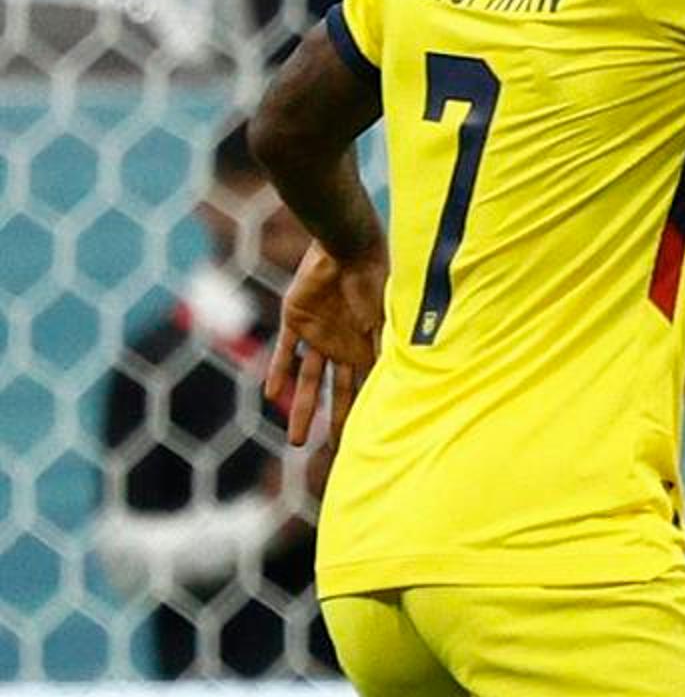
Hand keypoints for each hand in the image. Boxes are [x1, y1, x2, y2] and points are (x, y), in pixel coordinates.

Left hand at [266, 242, 386, 450]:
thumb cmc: (376, 278)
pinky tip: (271, 395)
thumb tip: (401, 381)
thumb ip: (386, 348)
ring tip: (296, 439)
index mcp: (369, 348)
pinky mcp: (296, 320)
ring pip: (309, 380)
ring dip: (302, 408)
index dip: (367, 414)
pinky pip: (286, 351)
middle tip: (331, 451)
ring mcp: (320, 335)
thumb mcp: (386, 318)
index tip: (368, 441)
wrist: (348, 245)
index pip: (368, 388)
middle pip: (339, 392)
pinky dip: (278, 372)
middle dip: (336, 421)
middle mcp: (345, 346)